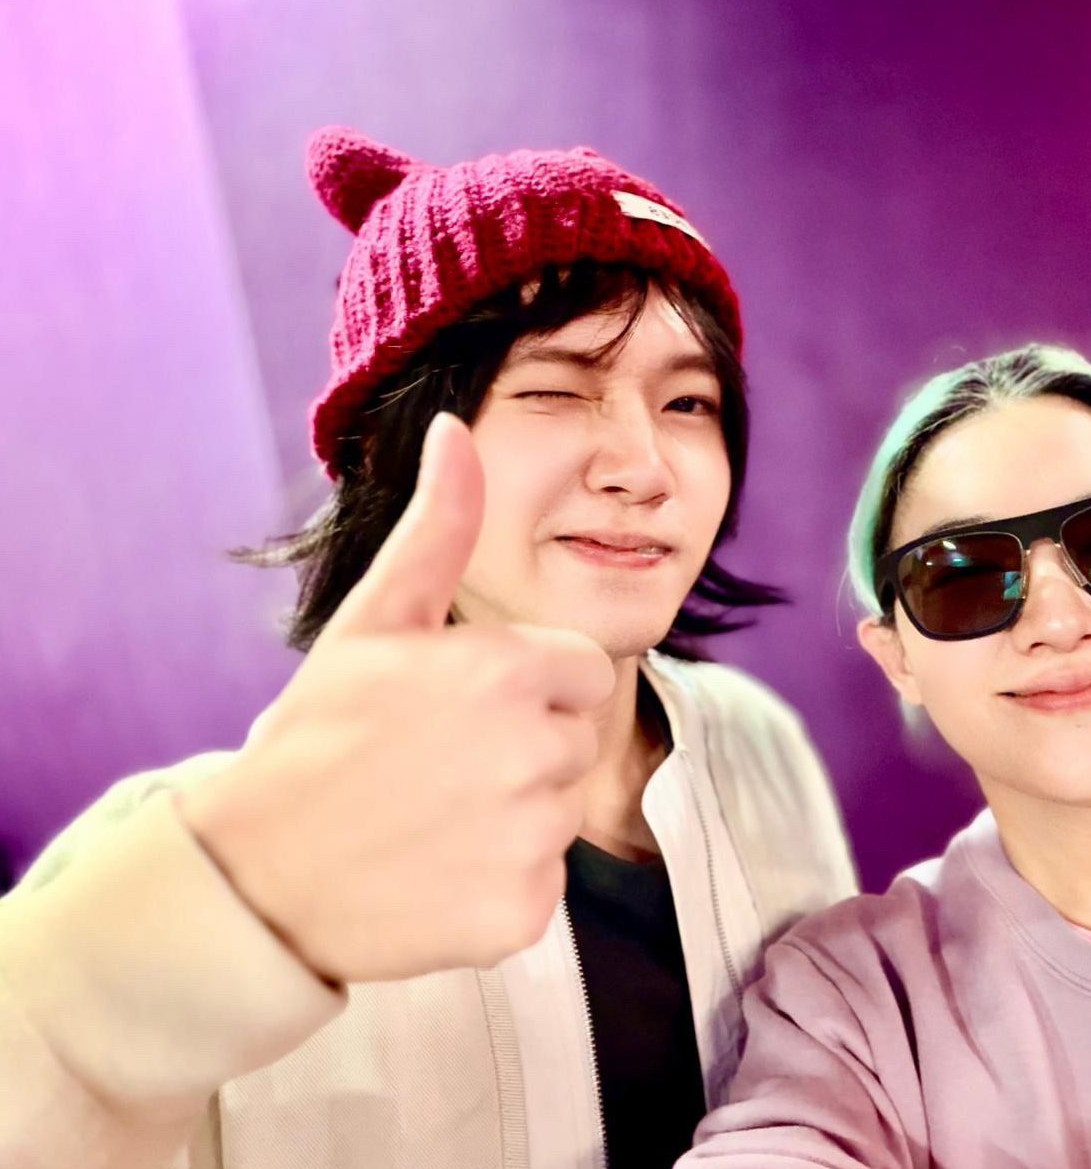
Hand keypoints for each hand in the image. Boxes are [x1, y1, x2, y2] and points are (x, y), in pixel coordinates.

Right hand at [180, 413, 614, 982]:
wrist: (252, 872)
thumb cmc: (317, 735)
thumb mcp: (374, 619)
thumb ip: (437, 527)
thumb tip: (457, 429)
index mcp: (510, 671)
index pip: (582, 673)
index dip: (530, 687)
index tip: (464, 708)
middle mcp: (534, 752)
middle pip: (578, 741)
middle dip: (525, 749)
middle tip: (438, 765)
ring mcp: (530, 839)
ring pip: (564, 814)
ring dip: (516, 818)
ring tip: (432, 815)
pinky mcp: (523, 915)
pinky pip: (543, 885)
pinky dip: (501, 887)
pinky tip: (437, 871)